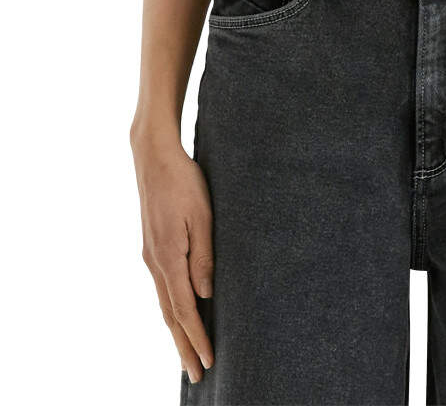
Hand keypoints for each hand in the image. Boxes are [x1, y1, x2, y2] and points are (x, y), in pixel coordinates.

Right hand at [131, 132, 214, 383]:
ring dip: (176, 331)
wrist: (154, 157)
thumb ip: (204, 256)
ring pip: (164, 303)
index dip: (196, 337)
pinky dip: (170, 309)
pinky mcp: (152, 247)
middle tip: (196, 375)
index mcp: (169, 257)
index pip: (184, 309)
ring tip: (187, 354)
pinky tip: (178, 315)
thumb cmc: (184, 181)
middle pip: (170, 314)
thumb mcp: (203, 216)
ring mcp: (150, 256)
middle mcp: (155, 262)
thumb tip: (205, 295)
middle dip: (183, 346)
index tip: (208, 361)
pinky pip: (162, 288)